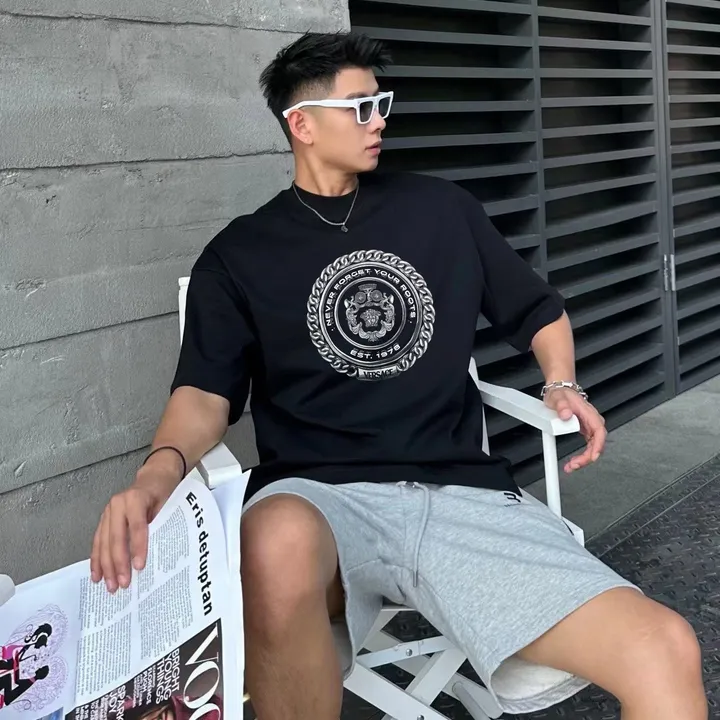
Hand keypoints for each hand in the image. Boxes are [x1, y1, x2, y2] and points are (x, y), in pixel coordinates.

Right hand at [90, 467, 176, 592]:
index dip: (138, 548)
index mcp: (136, 498)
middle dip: (119, 563)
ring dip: (106, 566)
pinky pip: (98, 541)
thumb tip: (158, 556)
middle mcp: (118, 504)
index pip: (137, 527)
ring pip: (104, 542)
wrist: (153, 478)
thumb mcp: (167, 504)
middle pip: (117, 537)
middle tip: (123, 583)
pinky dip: (97, 560)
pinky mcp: (103, 519)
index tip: (139, 567)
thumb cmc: (162, 493)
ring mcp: (108, 512)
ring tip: (110, 586)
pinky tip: (97, 575)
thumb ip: (160, 525)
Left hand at [543, 387, 606, 473]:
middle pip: (597, 443)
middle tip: (574, 465)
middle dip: (587, 457)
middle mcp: (592, 421)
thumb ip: (562, 406)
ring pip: (593, 446)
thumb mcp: (558, 398)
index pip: (599, 431)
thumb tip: (566, 415)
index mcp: (588, 413)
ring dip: (584, 459)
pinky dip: (582, 455)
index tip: (593, 456)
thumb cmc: (561, 394)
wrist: (560, 391)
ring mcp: (589, 426)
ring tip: (572, 466)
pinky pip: (588, 446)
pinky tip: (574, 461)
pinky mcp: (585, 430)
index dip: (598, 445)